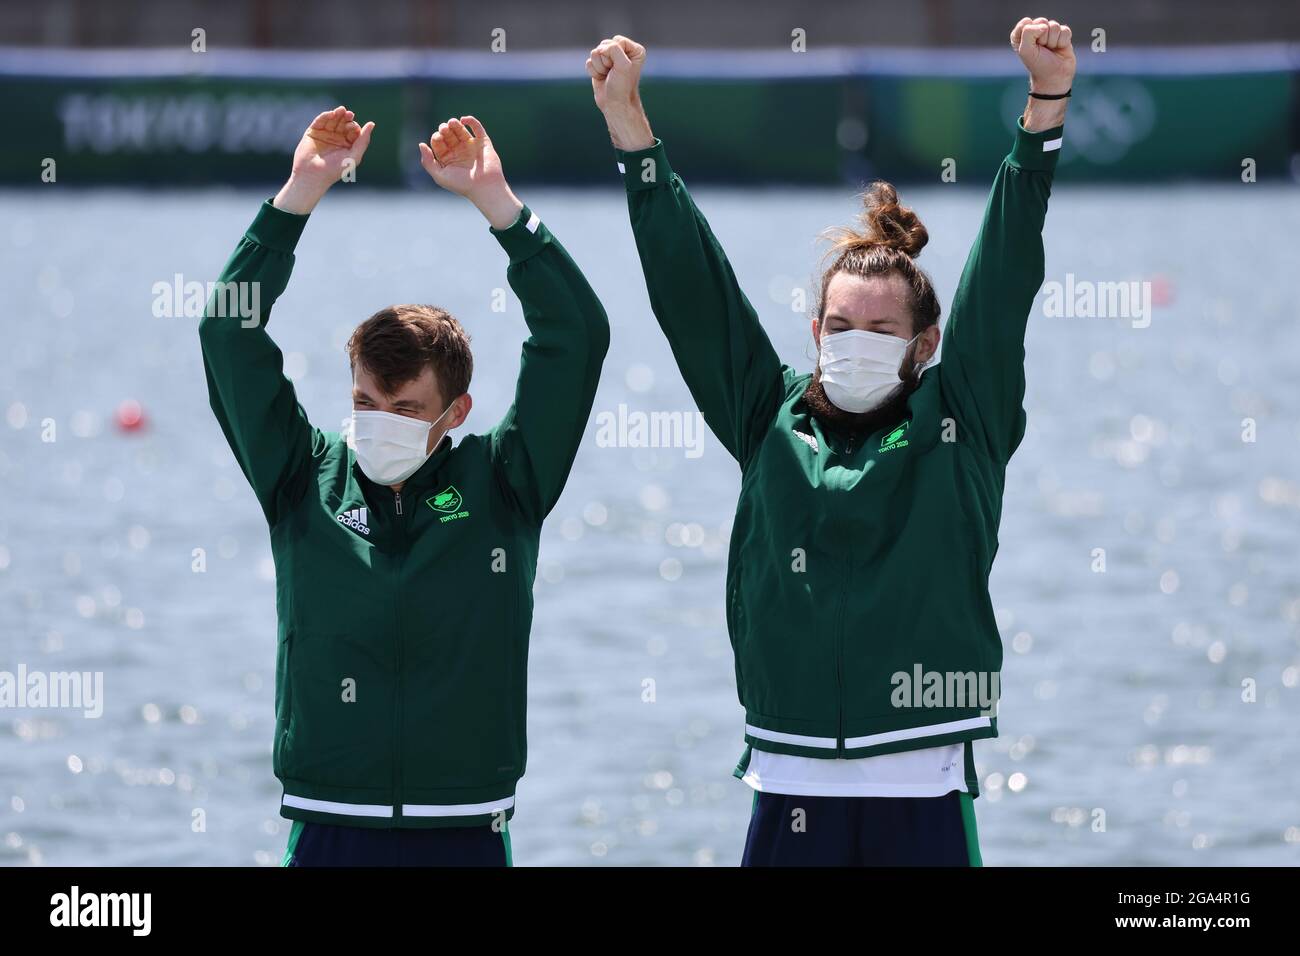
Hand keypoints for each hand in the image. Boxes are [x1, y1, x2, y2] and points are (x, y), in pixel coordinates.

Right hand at [274, 106, 374, 213]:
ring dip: (337, 114)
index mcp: (347, 145)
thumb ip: (363, 140)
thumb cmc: (335, 169)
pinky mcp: (313, 132)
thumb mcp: (354, 156)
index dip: (354, 126)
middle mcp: (336, 139)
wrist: (313, 175)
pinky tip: (331, 114)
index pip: (353, 130)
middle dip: (346, 118)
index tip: (353, 128)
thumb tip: (371, 123)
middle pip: (343, 123)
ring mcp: (324, 134)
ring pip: (332, 120)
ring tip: (341, 110)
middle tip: (349, 115)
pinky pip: (320, 121)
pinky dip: (325, 116)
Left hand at [418, 116, 521, 228]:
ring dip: (454, 124)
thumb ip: (427, 162)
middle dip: (444, 129)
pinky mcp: (483, 142)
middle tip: (444, 130)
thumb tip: (421, 144)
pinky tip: (463, 120)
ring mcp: (471, 146)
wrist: (484, 187)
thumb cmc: (462, 184)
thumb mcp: (440, 176)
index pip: (438, 142)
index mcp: (448, 158)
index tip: (438, 139)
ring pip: (460, 129)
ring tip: (452, 123)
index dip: (436, 137)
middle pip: (448, 134)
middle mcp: (458, 151)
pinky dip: (471, 121)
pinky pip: (477, 128)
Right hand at [587, 35, 653, 150]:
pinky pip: (589, 61)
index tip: (619, 69)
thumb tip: (599, 49)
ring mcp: (610, 59)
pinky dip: (593, 71)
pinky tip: (601, 78)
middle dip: (605, 60)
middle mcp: (623, 52)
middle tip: (612, 73)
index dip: (614, 54)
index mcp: (634, 50)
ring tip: (607, 76)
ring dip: (599, 67)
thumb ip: (614, 49)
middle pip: (604, 45)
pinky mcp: (599, 65)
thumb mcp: (623, 65)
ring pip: (594, 53)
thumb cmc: (622, 87)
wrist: (615, 104)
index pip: (617, 40)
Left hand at [1011, 17, 1074, 93]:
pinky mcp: (1062, 35)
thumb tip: (1044, 25)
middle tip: (1042, 49)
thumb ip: (1028, 32)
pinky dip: (1062, 41)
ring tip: (1051, 50)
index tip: (1031, 47)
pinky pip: (1065, 30)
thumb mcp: (1025, 50)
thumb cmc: (1038, 65)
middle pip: (1041, 21)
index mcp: (1022, 35)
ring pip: (1054, 25)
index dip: (1030, 35)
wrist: (1054, 77)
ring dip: (1053, 40)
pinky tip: (1059, 48)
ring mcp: (1050, 33)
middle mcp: (1035, 32)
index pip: (1026, 23)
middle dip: (1043, 37)